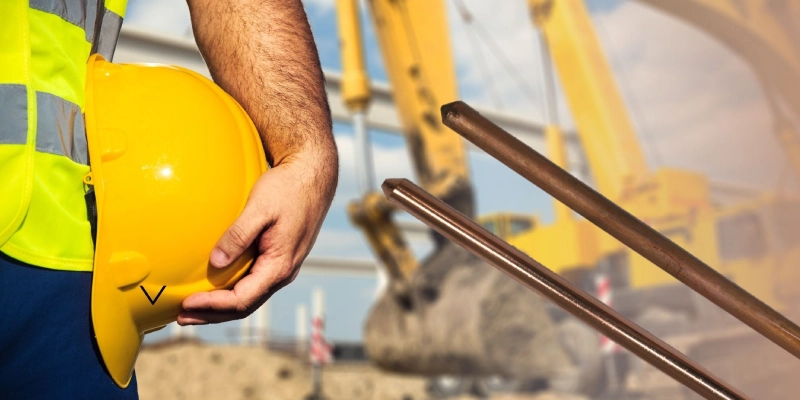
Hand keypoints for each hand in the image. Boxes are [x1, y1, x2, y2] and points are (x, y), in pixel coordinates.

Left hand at [177, 153, 335, 324]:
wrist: (312, 176)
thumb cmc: (288, 189)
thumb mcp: (260, 208)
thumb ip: (238, 236)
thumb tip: (215, 262)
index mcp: (279, 266)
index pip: (242, 299)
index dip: (212, 306)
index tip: (186, 304)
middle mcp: (282, 273)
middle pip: (245, 306)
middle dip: (212, 314)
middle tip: (181, 317)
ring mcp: (281, 267)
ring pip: (249, 297)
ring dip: (220, 306)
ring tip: (193, 308)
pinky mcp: (277, 258)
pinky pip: (252, 283)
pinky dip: (231, 291)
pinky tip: (215, 287)